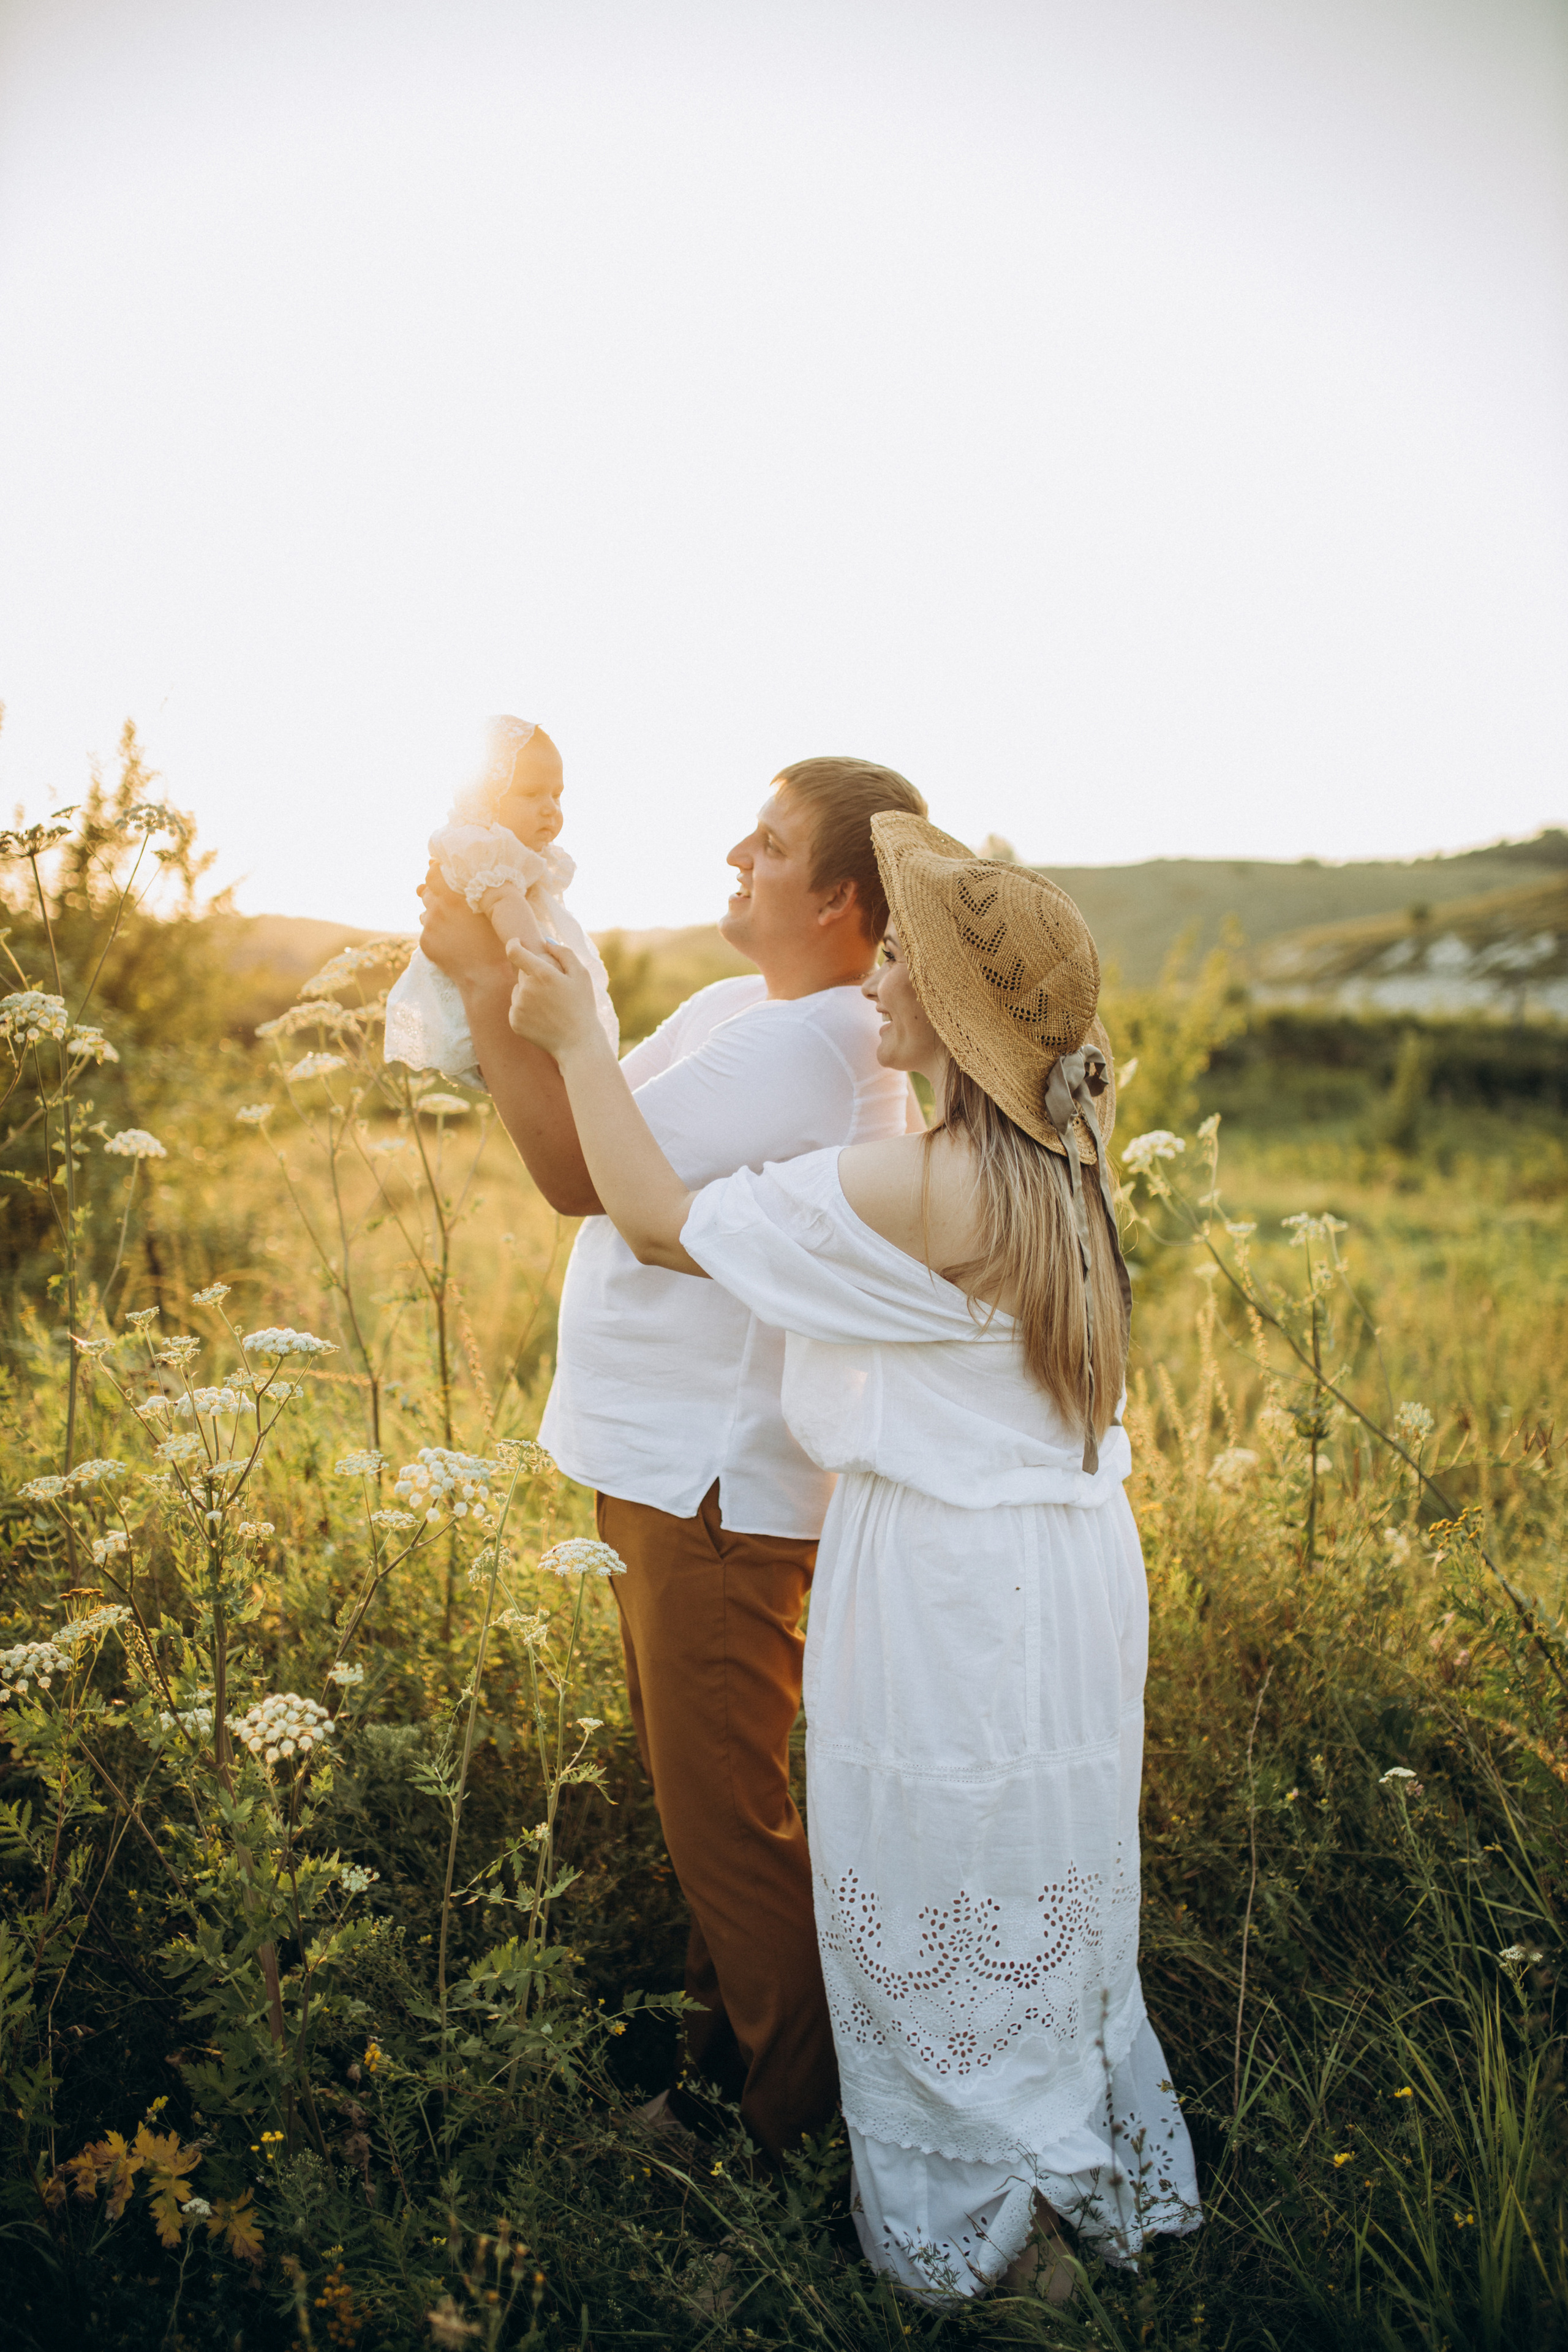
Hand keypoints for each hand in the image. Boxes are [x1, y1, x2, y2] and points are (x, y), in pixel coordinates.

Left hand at [418, 864, 508, 988]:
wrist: (485, 975)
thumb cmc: (494, 940)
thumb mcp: (489, 911)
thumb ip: (474, 892)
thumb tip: (462, 880)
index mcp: (454, 897)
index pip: (432, 874)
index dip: (434, 870)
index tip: (438, 870)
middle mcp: (437, 909)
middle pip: (427, 892)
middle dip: (435, 894)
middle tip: (449, 902)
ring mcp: (429, 926)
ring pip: (425, 912)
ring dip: (435, 913)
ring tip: (452, 924)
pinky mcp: (425, 942)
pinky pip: (426, 930)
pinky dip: (435, 931)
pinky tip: (451, 940)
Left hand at [507, 937, 605, 1059]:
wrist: (577, 1043)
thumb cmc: (582, 1006)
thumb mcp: (581, 975)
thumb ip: (564, 953)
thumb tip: (546, 942)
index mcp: (542, 975)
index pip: (515, 951)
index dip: (514, 944)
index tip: (516, 942)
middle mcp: (526, 989)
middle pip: (521, 973)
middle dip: (533, 975)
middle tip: (552, 989)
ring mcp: (518, 1007)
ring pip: (518, 990)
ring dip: (529, 992)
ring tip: (550, 1006)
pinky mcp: (514, 1021)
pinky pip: (516, 1007)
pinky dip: (526, 1009)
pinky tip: (543, 1017)